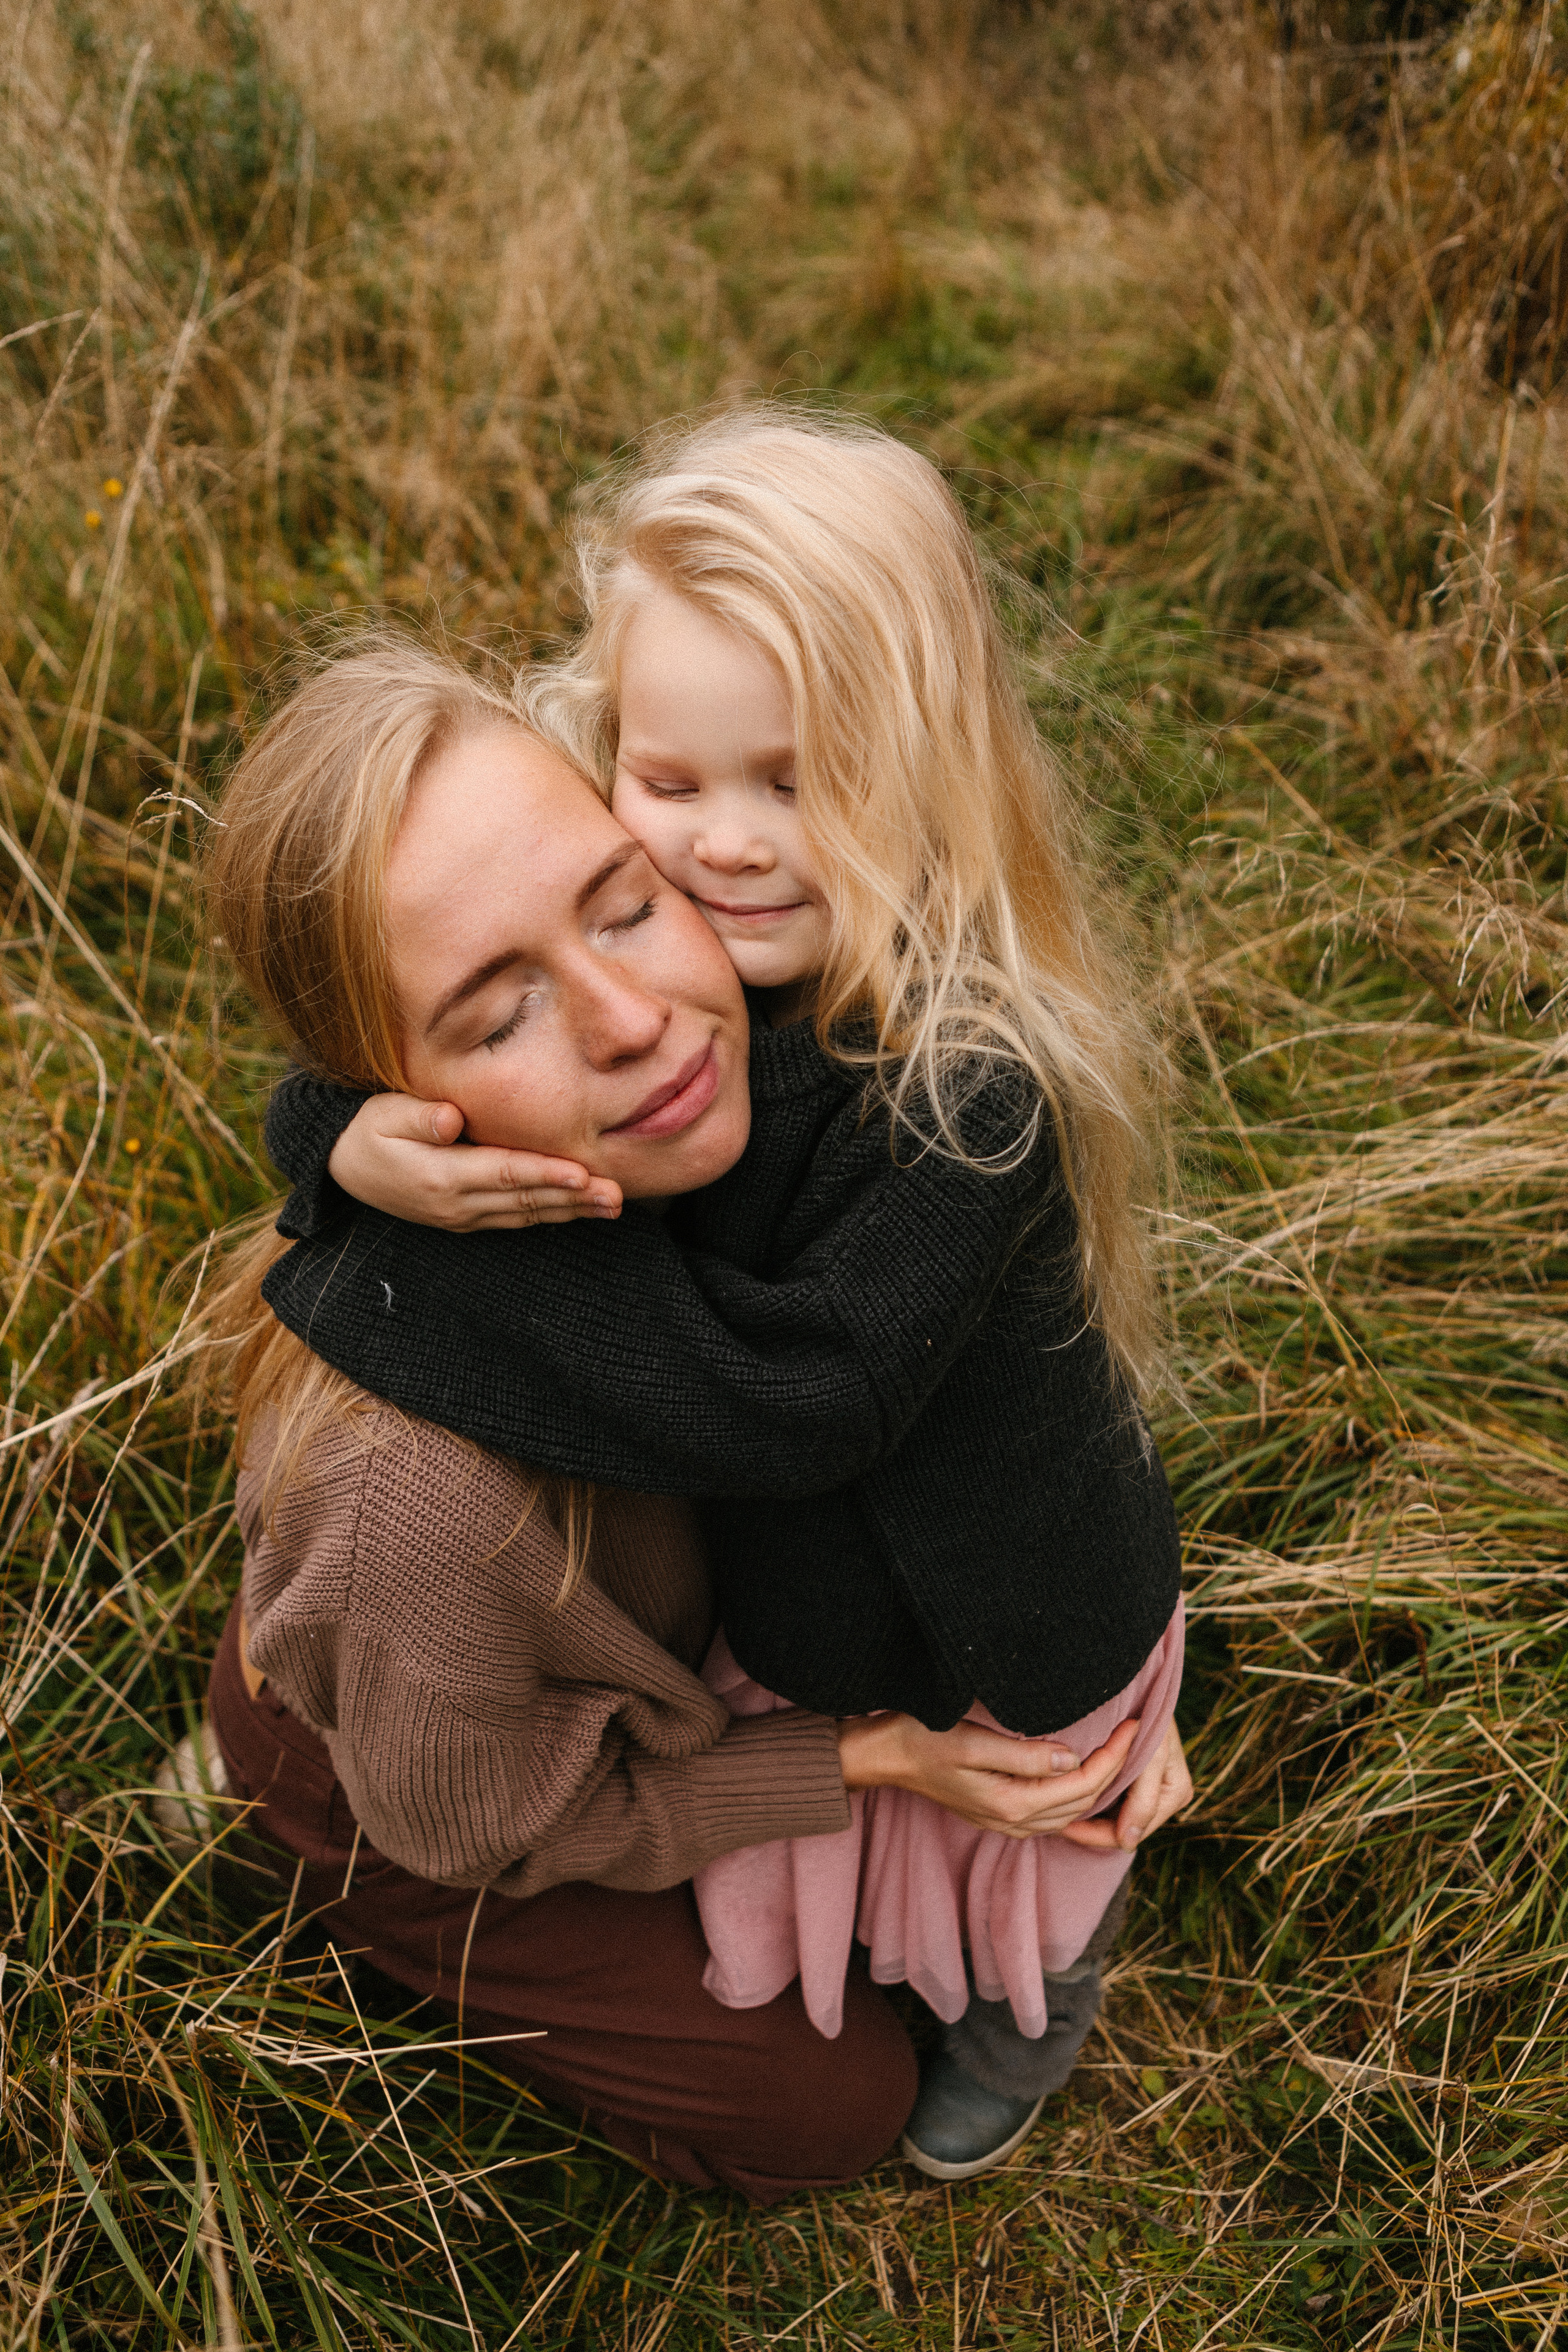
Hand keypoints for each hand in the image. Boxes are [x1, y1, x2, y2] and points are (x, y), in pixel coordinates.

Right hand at [327, 1094, 621, 1229]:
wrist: (344, 1168)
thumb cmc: (369, 1130)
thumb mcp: (382, 1115)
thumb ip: (417, 1117)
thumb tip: (449, 1118)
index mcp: (440, 1176)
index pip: (504, 1174)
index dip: (545, 1174)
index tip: (582, 1174)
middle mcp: (456, 1204)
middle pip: (525, 1201)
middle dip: (574, 1199)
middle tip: (616, 1196)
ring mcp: (463, 1217)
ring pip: (526, 1215)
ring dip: (571, 1212)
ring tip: (612, 1206)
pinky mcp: (466, 1220)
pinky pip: (515, 1220)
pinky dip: (549, 1215)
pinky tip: (579, 1210)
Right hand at [837, 1712, 1142, 1840]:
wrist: (886, 1756)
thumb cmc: (923, 1738)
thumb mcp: (971, 1742)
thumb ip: (1023, 1755)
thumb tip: (1071, 1758)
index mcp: (1012, 1803)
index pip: (1083, 1783)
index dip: (1115, 1756)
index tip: (1136, 1724)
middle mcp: (1015, 1821)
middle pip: (1084, 1800)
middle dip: (1116, 1769)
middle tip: (1138, 1732)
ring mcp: (1008, 1823)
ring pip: (1073, 1812)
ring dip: (1101, 1785)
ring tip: (1122, 1751)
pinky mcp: (1001, 1816)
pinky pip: (1055, 1816)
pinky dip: (1079, 1800)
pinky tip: (1088, 1783)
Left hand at [1057, 1719, 1192, 1853]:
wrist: (1139, 1678)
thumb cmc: (1146, 1712)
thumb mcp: (1149, 1756)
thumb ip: (1142, 1801)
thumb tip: (1128, 1843)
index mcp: (1174, 1793)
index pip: (1128, 1833)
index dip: (1096, 1834)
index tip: (1063, 1826)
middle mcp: (1166, 1794)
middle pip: (1121, 1828)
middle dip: (1090, 1826)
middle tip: (1053, 1820)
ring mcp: (1152, 1786)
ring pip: (1114, 1817)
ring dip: (1089, 1814)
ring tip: (1057, 1808)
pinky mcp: (1138, 1775)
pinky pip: (1112, 1799)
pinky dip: (1092, 1798)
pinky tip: (1069, 1793)